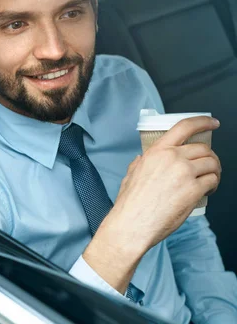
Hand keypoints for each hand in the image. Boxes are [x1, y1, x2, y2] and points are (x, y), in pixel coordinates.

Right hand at [83, 116, 220, 292]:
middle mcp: (172, 158)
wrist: (133, 223)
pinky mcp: (194, 190)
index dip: (202, 122)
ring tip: (209, 180)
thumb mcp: (131, 174)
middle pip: (204, 149)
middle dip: (210, 157)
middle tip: (208, 166)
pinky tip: (207, 191)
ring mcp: (185, 173)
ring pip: (212, 164)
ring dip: (215, 171)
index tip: (212, 123)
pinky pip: (212, 181)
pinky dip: (213, 185)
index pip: (184, 127)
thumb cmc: (130, 203)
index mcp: (157, 152)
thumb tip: (142, 160)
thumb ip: (140, 163)